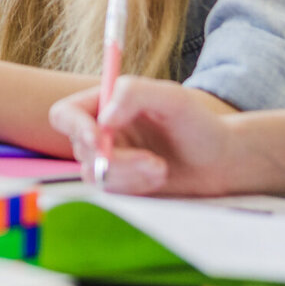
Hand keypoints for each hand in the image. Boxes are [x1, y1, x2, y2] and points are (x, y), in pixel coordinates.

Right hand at [49, 77, 240, 195]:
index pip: (66, 114)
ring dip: (130, 174)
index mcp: (104, 104)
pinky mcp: (119, 185)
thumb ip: (134, 94)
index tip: (98, 139)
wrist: (219, 161)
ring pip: (95, 175)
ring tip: (162, 169)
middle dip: (116, 159)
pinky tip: (160, 177)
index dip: (75, 126)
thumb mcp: (172, 98)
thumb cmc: (196, 123)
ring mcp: (108, 160)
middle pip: (81, 149)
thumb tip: (103, 119)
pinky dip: (136, 186)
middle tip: (153, 162)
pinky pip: (112, 191)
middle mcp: (100, 131)